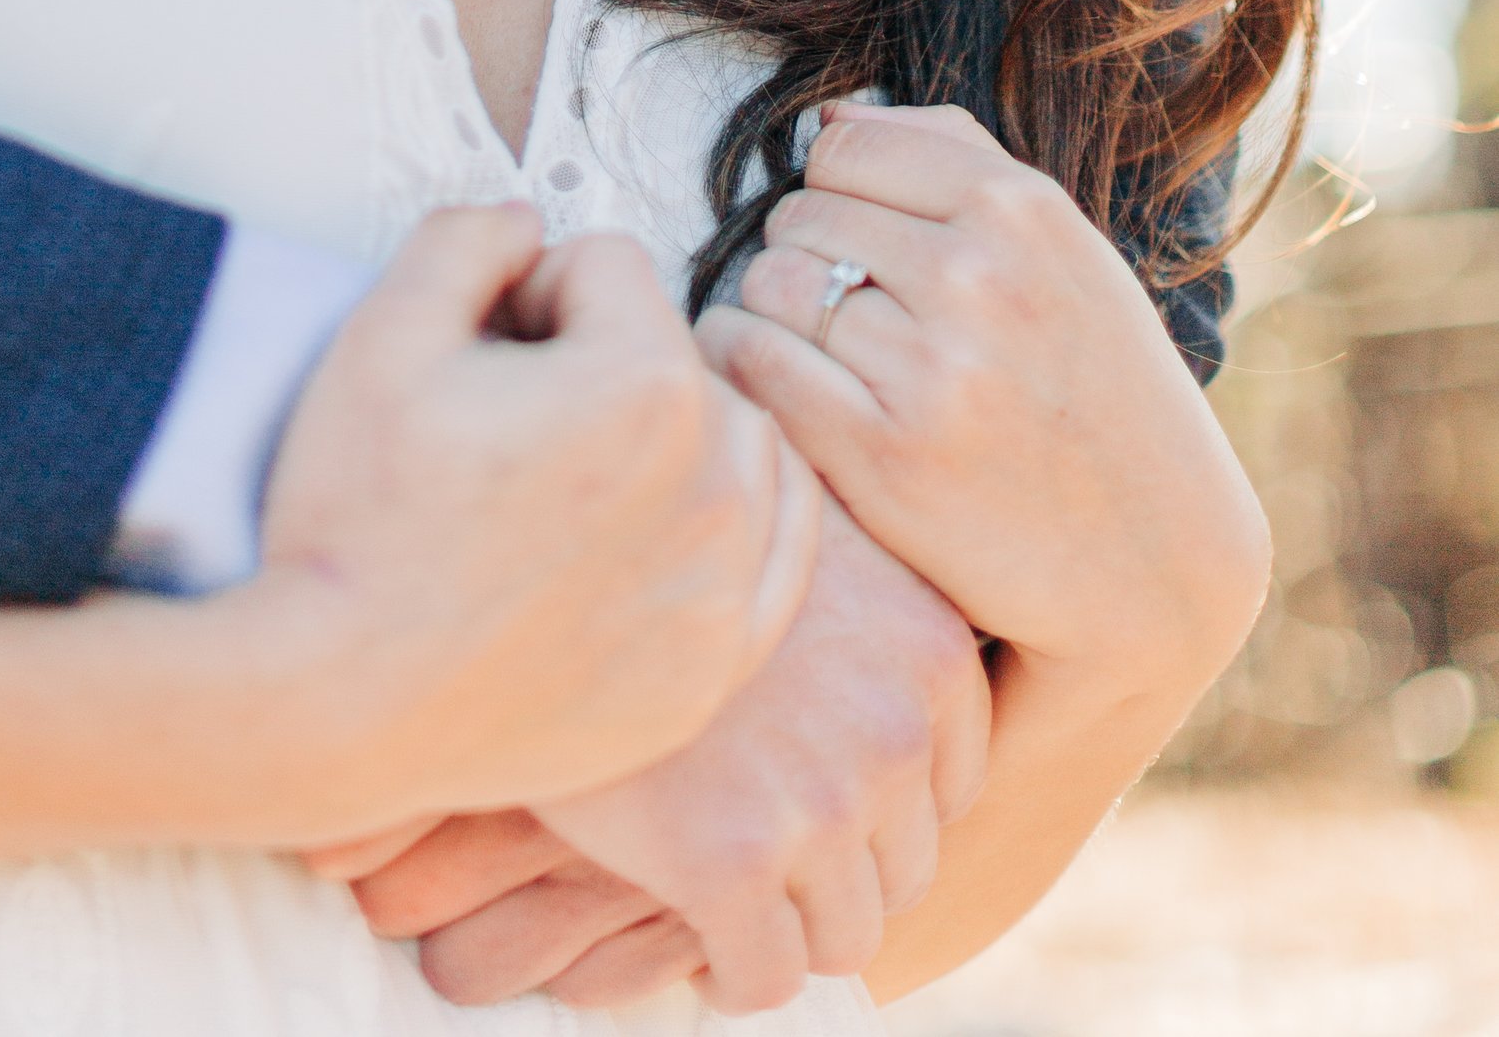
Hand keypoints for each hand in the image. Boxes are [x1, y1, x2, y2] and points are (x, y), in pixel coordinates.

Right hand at [248, 207, 817, 837]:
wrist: (333, 704)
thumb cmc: (356, 526)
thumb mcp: (382, 331)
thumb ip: (467, 236)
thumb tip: (525, 224)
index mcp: (646, 388)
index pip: (606, 264)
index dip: (524, 290)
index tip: (476, 352)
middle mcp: (714, 487)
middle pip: (670, 350)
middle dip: (594, 360)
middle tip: (507, 421)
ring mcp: (723, 589)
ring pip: (736, 439)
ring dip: (670, 433)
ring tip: (569, 476)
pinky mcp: (713, 668)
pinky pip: (777, 551)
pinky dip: (734, 517)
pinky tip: (664, 519)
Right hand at [340, 496, 988, 1014]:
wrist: (547, 530)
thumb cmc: (662, 524)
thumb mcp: (796, 541)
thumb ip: (855, 614)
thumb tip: (868, 688)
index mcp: (929, 647)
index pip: (952, 785)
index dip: (877, 802)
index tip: (805, 791)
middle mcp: (895, 731)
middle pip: (905, 870)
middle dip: (834, 871)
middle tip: (753, 846)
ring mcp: (820, 803)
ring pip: (844, 937)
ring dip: (786, 925)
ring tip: (720, 891)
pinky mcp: (732, 864)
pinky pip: (766, 977)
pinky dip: (731, 970)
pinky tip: (687, 924)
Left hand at [698, 103, 1269, 695]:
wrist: (1158, 570)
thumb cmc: (1099, 397)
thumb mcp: (1066, 257)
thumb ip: (956, 160)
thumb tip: (830, 118)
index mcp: (1024, 212)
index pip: (843, 149)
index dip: (835, 194)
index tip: (860, 244)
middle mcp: (979, 279)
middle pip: (798, 217)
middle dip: (805, 259)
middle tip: (847, 317)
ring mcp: (934, 370)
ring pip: (768, 286)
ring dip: (773, 316)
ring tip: (823, 355)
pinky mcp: (886, 459)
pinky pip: (753, 361)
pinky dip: (740, 363)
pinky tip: (773, 383)